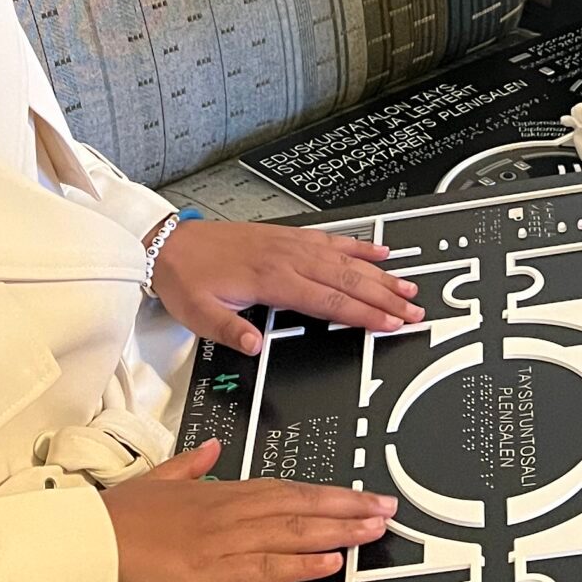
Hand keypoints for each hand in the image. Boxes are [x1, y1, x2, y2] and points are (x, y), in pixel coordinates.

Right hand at [101, 441, 397, 581]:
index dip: (328, 494)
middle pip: (299, 506)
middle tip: (387, 509)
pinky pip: (266, 566)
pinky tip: (330, 562)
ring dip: (338, 531)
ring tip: (374, 530)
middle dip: (347, 508)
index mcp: (220, 491)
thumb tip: (214, 449)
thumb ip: (191, 464)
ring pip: (292, 531)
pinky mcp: (212, 571)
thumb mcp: (158, 479)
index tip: (360, 496)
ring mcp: (223, 540)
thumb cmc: (119, 516)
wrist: (88, 542)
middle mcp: (229, 511)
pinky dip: (301, 563)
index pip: (286, 489)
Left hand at [151, 217, 422, 356]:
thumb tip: (255, 346)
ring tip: (406, 286)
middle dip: (383, 297)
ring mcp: (290, 244)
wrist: (169, 244)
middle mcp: (286, 258)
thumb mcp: (198, 314)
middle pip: (346, 280)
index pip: (328, 301)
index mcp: (270, 279)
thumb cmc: (185, 279)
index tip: (389, 324)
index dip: (362, 314)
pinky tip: (378, 253)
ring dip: (378, 274)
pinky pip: (330, 240)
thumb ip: (229, 331)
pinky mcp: (287, 236)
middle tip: (413, 310)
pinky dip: (357, 246)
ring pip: (344, 260)